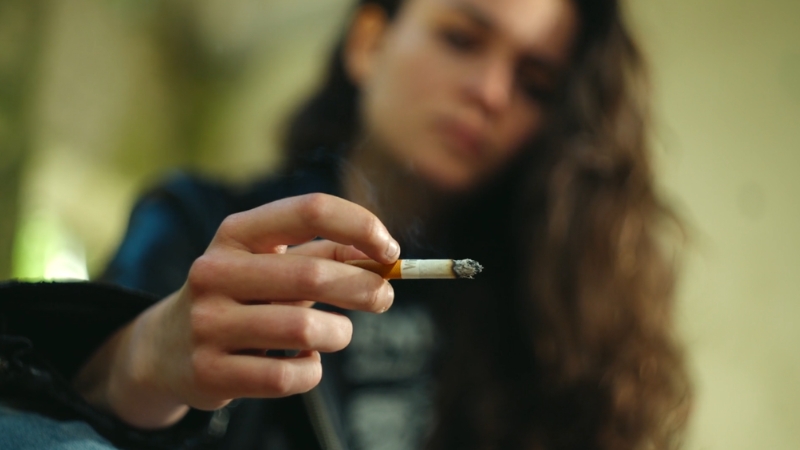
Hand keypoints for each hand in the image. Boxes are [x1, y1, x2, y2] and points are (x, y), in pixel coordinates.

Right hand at [74, 194, 399, 428]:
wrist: (165, 349)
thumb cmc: (239, 296)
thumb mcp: (268, 263)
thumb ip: (321, 254)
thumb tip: (382, 256)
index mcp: (235, 234)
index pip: (309, 211)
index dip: (361, 226)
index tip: (390, 250)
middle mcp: (215, 272)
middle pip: (314, 274)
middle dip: (365, 287)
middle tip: (383, 297)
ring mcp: (207, 324)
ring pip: (306, 330)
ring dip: (339, 333)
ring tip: (336, 333)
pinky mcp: (210, 373)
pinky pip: (289, 375)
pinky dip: (311, 371)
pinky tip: (303, 362)